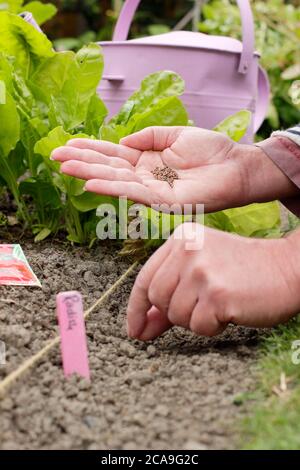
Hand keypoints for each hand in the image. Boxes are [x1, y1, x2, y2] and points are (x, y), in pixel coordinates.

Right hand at [51, 127, 296, 212]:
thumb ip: (149, 136)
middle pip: (108, 167)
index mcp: (147, 160)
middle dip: (81, 161)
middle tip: (54, 156)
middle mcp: (145, 176)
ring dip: (89, 173)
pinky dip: (112, 187)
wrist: (236, 166)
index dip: (90, 148)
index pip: (113, 153)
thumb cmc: (210, 150)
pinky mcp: (163, 201)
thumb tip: (124, 141)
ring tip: (65, 167)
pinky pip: (134, 192)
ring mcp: (152, 190)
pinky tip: (92, 182)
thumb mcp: (175, 134)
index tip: (67, 143)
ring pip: (115, 180)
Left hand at [126, 223, 299, 340]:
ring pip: (177, 315)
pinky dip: (212, 327)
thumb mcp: (201, 272)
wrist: (286, 270)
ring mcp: (202, 270)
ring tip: (219, 304)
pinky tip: (229, 311)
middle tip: (201, 308)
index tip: (135, 330)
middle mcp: (187, 249)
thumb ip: (169, 295)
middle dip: (175, 313)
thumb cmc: (242, 272)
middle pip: (157, 299)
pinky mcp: (217, 293)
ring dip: (196, 320)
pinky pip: (199, 326)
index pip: (145, 278)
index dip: (136, 308)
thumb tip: (139, 329)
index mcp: (181, 238)